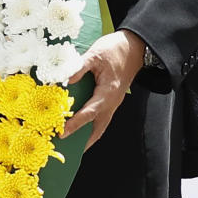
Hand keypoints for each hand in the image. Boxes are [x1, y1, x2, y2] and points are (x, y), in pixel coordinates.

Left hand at [62, 30, 144, 150]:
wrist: (134, 47)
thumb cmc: (115, 49)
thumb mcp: (95, 54)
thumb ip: (79, 67)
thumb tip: (65, 80)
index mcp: (108, 92)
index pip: (90, 112)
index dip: (75, 124)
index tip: (62, 133)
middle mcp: (112, 102)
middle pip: (98, 128)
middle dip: (84, 141)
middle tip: (68, 151)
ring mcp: (114, 102)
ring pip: (101, 125)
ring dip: (88, 137)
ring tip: (73, 146)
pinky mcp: (112, 100)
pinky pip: (102, 118)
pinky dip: (92, 127)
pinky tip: (81, 129)